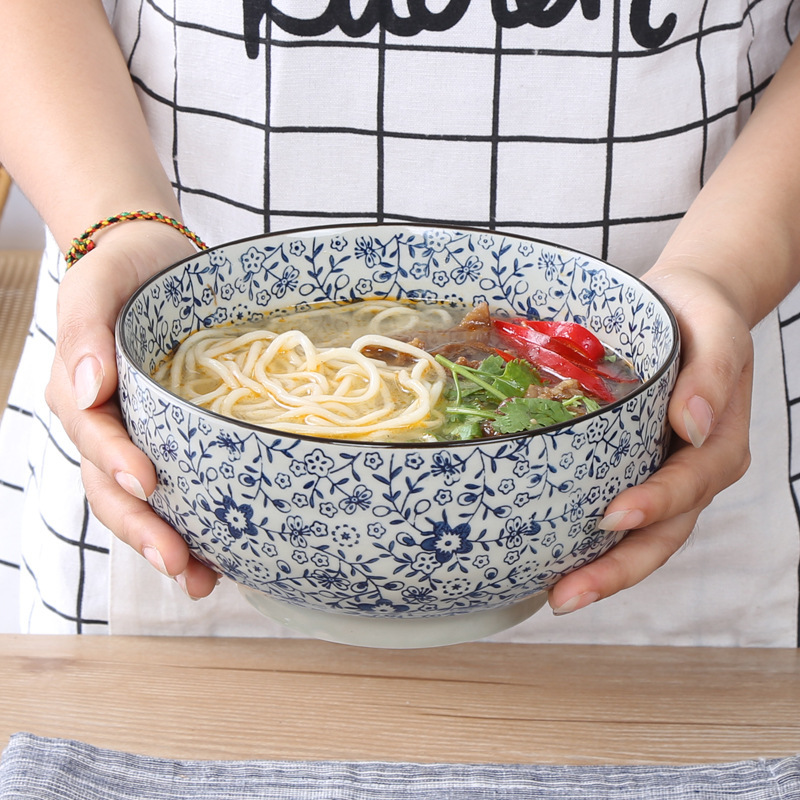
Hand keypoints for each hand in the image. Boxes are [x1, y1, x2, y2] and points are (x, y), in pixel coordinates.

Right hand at [45, 223, 219, 598]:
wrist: (152, 264)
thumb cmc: (122, 274)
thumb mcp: (96, 287)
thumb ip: (85, 332)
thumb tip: (89, 389)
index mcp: (81, 394)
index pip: (94, 438)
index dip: (117, 464)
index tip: (149, 485)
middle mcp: (105, 427)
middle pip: (113, 490)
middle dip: (144, 530)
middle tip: (179, 564)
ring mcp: (136, 439)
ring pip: (142, 503)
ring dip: (167, 543)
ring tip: (202, 580)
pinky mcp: (170, 440)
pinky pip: (176, 486)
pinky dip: (193, 520)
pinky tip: (221, 551)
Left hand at [547, 265, 753, 614]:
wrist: (689, 308)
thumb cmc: (704, 317)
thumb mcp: (718, 333)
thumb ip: (712, 377)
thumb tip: (691, 428)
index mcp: (717, 447)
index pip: (687, 487)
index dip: (653, 506)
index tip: (612, 516)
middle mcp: (690, 473)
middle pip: (659, 536)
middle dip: (615, 571)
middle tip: (565, 598)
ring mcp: (659, 478)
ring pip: (636, 539)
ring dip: (598, 571)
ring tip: (552, 596)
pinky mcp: (631, 470)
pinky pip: (614, 514)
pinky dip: (587, 541)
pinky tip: (548, 555)